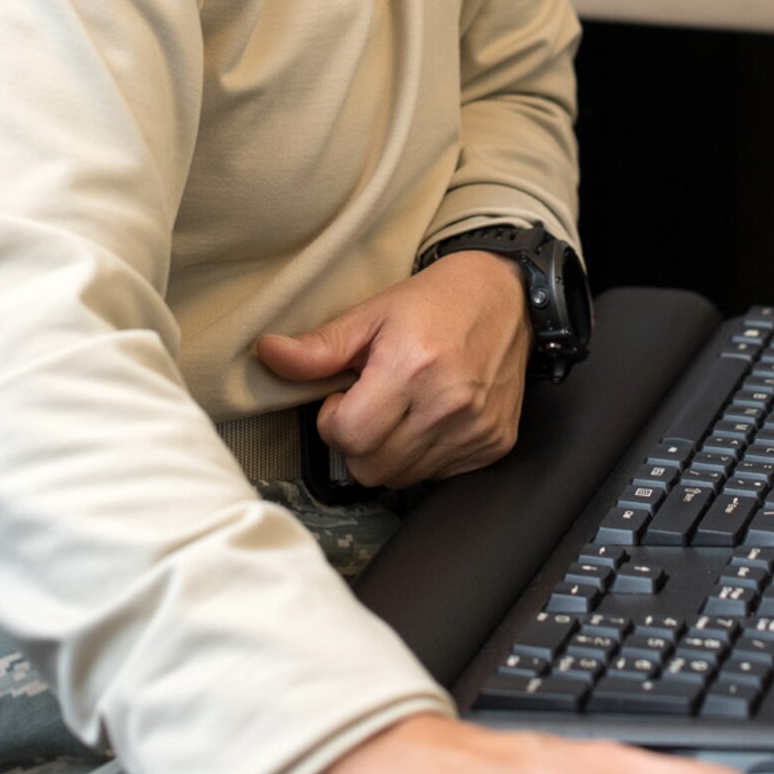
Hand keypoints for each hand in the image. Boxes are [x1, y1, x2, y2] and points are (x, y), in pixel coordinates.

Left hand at [255, 253, 532, 487]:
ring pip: (403, 477)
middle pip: (372, 468)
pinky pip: (440, 476)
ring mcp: (475, 429)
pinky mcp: (494, 444)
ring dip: (390, 452)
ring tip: (402, 409)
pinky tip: (432, 418)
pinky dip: (427, 455)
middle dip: (358, 442)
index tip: (345, 396)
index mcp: (412, 367)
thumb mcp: (373, 313)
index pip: (348, 437)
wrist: (507, 295)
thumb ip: (320, 346)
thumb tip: (266, 353)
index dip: (334, 421)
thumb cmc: (435, 302)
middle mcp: (448, 404)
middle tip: (371, 405)